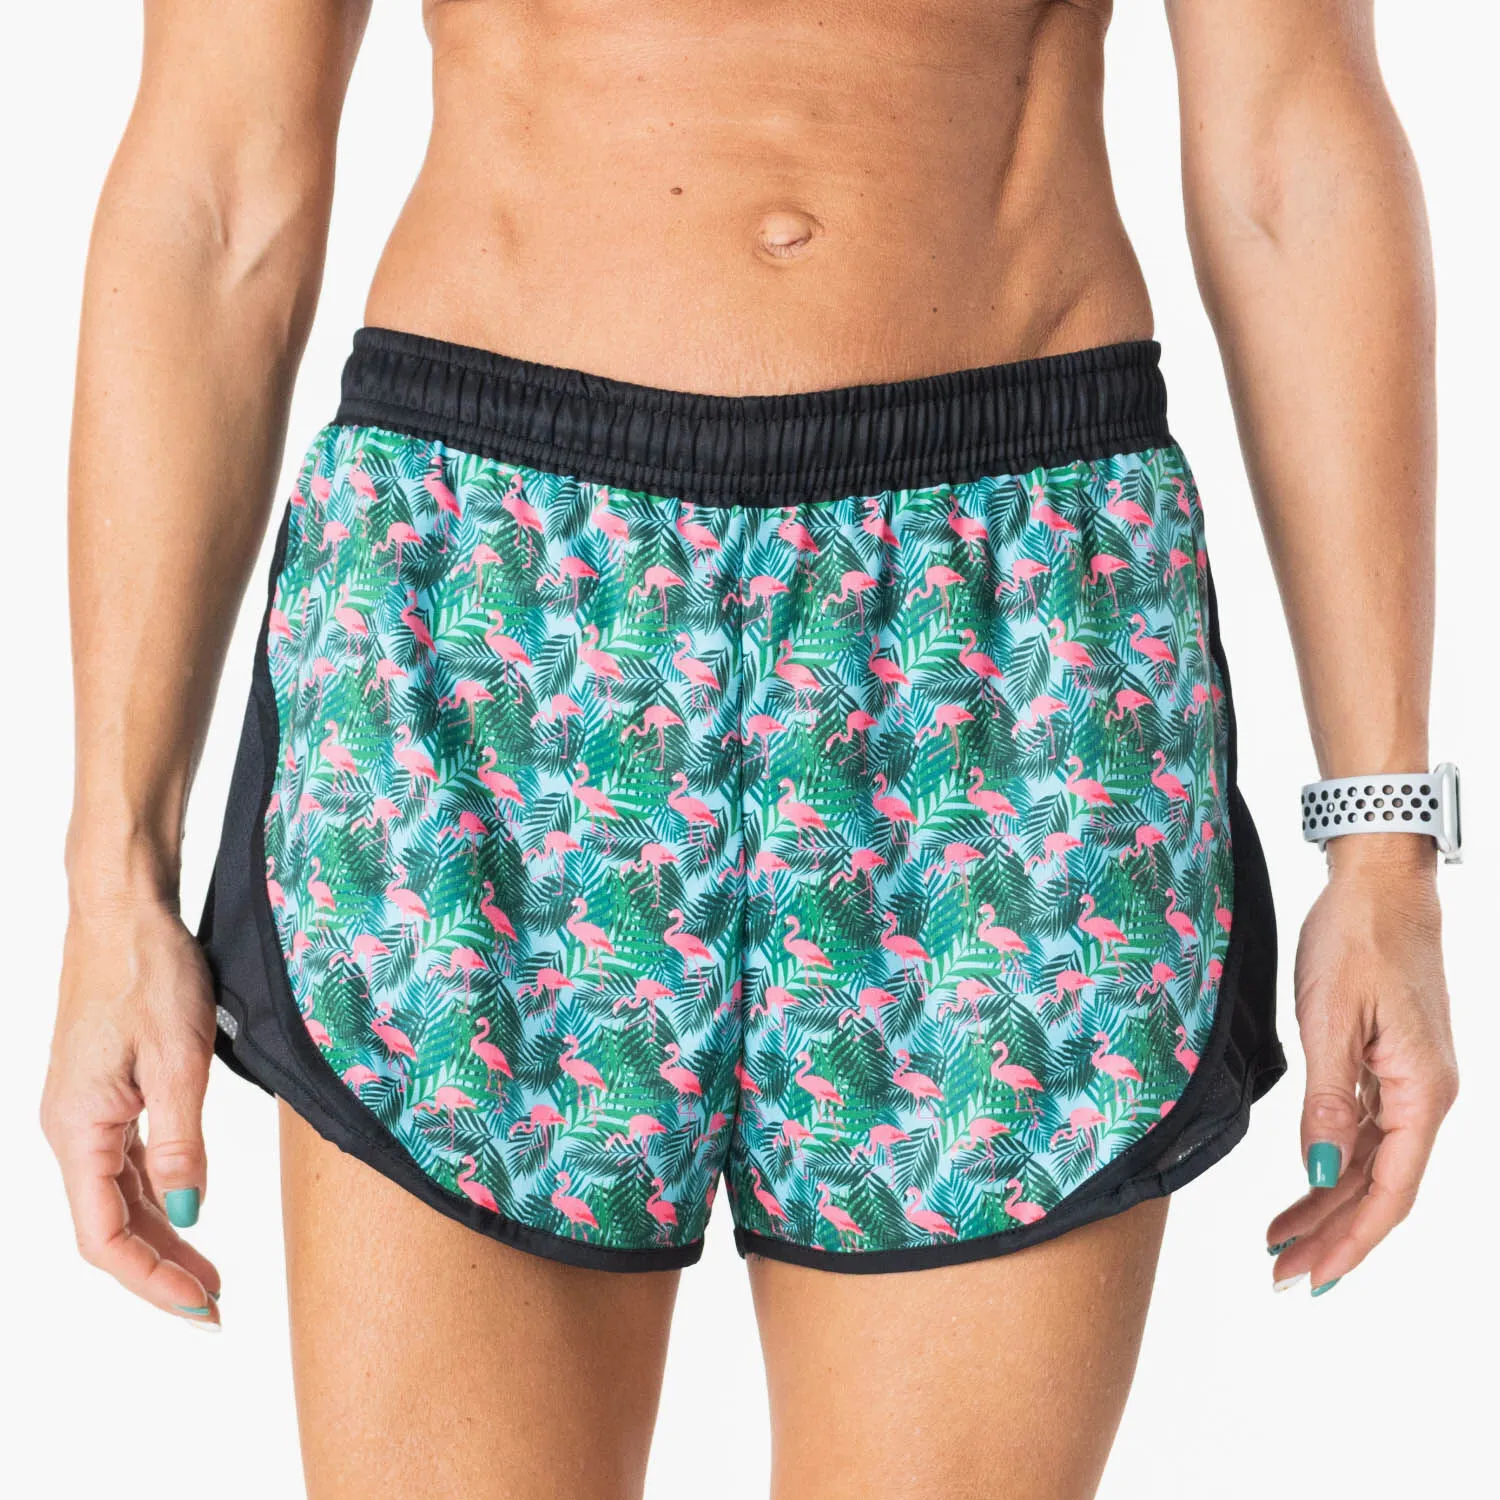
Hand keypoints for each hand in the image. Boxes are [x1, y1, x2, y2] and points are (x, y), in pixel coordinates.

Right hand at [42, 892, 221, 1327]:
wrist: (124, 911)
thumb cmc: (148, 971)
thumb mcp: (179, 1059)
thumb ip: (181, 1144)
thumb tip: (189, 1215)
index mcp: (77, 1128)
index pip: (103, 1236)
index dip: (151, 1279)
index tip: (202, 1304)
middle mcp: (72, 1128)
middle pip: (111, 1224)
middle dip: (161, 1269)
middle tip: (215, 1302)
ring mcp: (86, 1109)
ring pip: (118, 1195)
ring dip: (162, 1235)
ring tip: (209, 1270)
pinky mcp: (105, 1089)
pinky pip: (126, 1161)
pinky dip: (157, 1192)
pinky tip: (187, 1206)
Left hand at [1265, 841, 1456, 1293]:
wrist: (1380, 883)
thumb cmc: (1359, 938)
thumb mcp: (1333, 1018)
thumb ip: (1329, 1101)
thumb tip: (1323, 1173)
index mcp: (1423, 1093)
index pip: (1389, 1192)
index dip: (1350, 1241)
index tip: (1310, 1276)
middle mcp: (1424, 1096)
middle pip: (1379, 1187)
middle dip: (1331, 1235)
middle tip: (1281, 1273)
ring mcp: (1409, 1080)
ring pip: (1369, 1162)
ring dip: (1328, 1202)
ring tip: (1281, 1238)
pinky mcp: (1389, 1061)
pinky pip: (1363, 1129)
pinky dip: (1332, 1159)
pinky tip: (1307, 1178)